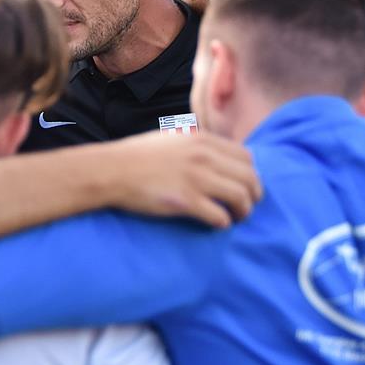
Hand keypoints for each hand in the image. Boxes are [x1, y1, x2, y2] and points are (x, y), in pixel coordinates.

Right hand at [104, 131, 261, 227]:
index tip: (244, 186)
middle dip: (254, 194)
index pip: (246, 157)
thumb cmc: (135, 156)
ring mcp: (196, 180)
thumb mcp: (171, 139)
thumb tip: (211, 155)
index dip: (250, 174)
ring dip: (244, 211)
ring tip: (237, 217)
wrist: (110, 171)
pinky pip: (220, 216)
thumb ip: (194, 145)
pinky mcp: (186, 202)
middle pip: (249, 178)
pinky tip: (217, 224)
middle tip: (247, 206)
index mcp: (202, 141)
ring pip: (241, 197)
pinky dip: (224, 223)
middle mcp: (205, 158)